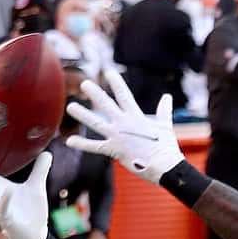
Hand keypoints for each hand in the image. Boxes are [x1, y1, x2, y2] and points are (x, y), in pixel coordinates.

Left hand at [66, 69, 183, 182]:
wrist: (164, 166)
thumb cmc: (166, 147)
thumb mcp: (165, 126)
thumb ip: (164, 110)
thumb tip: (167, 97)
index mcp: (136, 117)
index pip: (124, 95)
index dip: (116, 82)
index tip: (109, 71)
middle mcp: (124, 124)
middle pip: (106, 104)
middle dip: (94, 93)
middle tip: (84, 83)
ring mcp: (117, 136)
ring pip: (96, 122)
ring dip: (82, 114)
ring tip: (71, 107)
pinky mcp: (114, 150)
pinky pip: (95, 146)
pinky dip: (82, 144)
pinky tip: (70, 141)